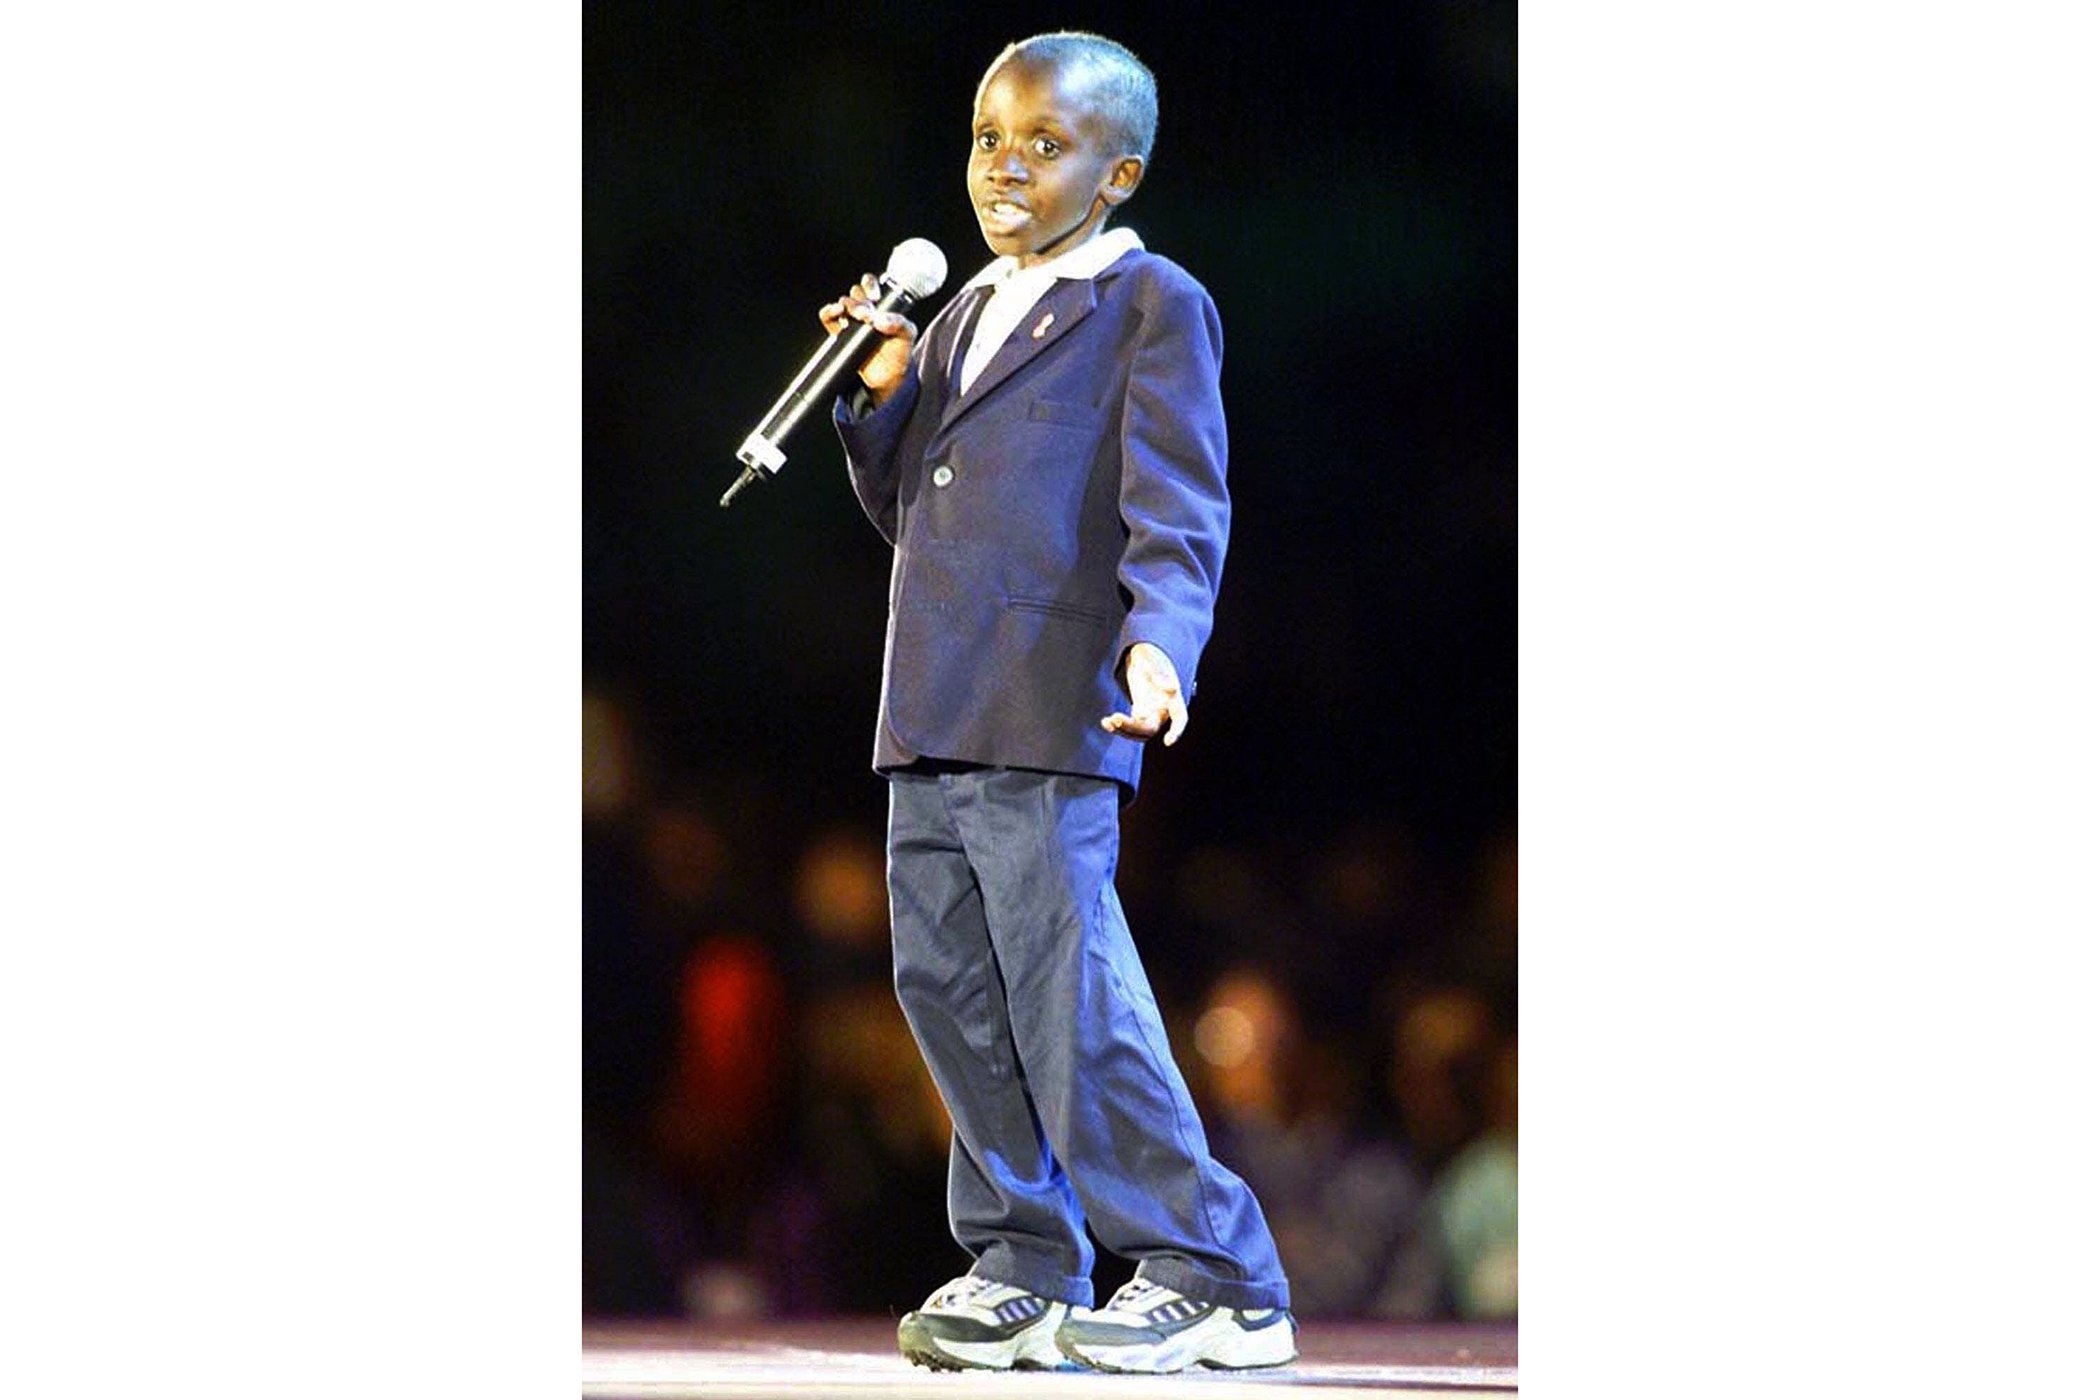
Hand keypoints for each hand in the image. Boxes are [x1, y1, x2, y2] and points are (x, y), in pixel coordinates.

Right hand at [819, 273, 917, 403]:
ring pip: (842, 303)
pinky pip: (828, 318)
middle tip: (865, 313)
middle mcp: (865, 310)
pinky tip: (836, 313)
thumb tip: (879, 319)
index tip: (874, 296)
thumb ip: (898, 324)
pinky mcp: (839, 334)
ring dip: (845, 305)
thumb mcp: (907, 336)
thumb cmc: (898, 353)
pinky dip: (828, 313)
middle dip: (859, 300)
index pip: (871, 285)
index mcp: (882, 306)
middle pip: (856, 293)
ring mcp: (851, 322)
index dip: (870, 284)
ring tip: (853, 316)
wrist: (887, 379)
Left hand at [1100, 642, 1188, 745]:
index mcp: (1173, 698)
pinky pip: (1129, 726)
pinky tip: (1105, 722)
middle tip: (1115, 718)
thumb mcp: (1152, 660)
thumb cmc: (1149, 654)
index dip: (1177, 731)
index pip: (1180, 718)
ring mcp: (1150, 713)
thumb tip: (1173, 687)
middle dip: (1133, 727)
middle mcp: (1163, 709)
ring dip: (1123, 729)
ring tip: (1108, 721)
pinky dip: (1118, 725)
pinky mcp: (1138, 713)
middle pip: (1152, 728)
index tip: (1168, 741)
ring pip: (1139, 731)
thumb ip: (1161, 673)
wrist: (1140, 656)